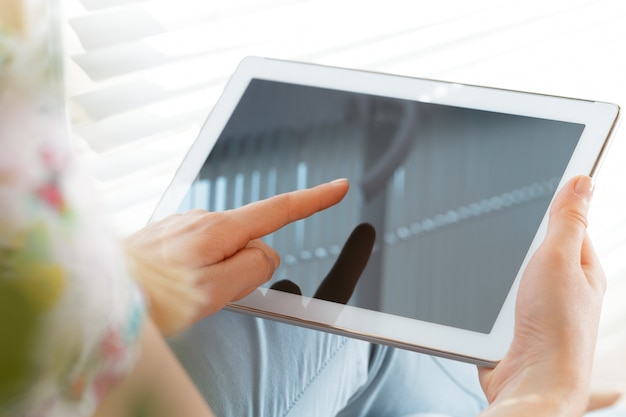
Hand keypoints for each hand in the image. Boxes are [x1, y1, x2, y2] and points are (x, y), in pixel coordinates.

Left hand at [124, 179, 348, 334]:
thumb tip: (266, 254)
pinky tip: (175, 284)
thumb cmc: (147, 299)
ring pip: (225, 247)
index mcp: (216, 230)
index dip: (313, 199)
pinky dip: (202, 266)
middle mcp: (199, 219)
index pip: (278, 209)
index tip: (337, 187)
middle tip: (215, 296)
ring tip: (185, 295)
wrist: (95, 293)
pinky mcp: (168, 234)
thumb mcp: (212, 294)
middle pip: (250, 238)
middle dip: (247, 265)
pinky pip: (202, 248)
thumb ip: (252, 269)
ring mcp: (182, 224)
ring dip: (219, 269)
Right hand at [478, 176, 605, 415]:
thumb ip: (567, 220)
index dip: (554, 208)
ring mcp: (541, 309)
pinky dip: (491, 298)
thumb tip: (582, 181)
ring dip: (503, 274)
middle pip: (539, 249)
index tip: (537, 190)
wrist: (531, 380)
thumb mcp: (559, 258)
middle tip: (514, 246)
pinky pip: (500, 300)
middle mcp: (566, 289)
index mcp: (585, 270)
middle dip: (520, 244)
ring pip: (515, 275)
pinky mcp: (517, 326)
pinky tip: (489, 301)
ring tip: (504, 281)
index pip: (571, 225)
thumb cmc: (555, 328)